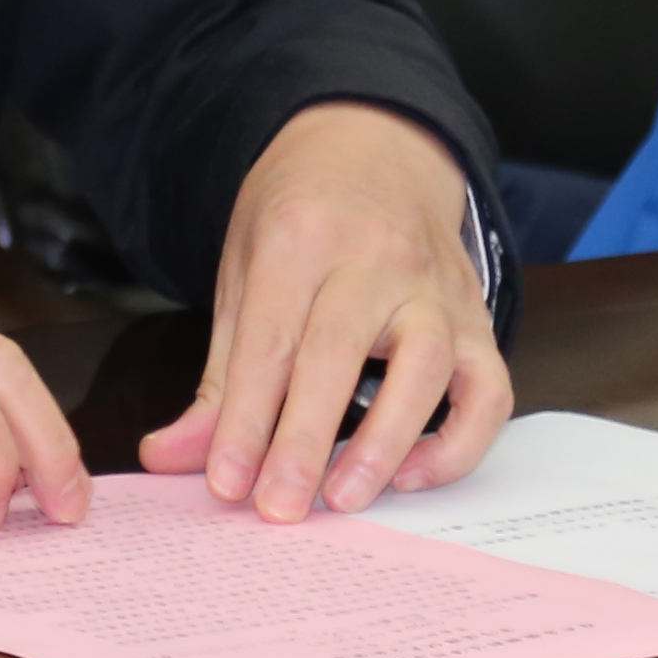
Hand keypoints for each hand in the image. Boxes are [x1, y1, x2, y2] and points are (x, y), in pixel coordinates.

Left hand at [132, 102, 510, 518]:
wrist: (375, 149)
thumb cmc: (300, 218)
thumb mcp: (243, 272)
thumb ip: (219, 377)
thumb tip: (169, 458)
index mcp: (299, 237)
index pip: (271, 339)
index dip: (247, 418)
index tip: (227, 483)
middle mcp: (375, 257)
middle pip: (339, 354)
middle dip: (306, 441)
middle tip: (278, 509)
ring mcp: (434, 286)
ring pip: (427, 367)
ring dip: (386, 442)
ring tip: (344, 498)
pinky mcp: (476, 316)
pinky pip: (488, 388)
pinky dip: (459, 442)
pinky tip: (412, 475)